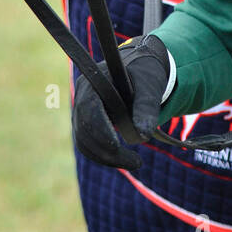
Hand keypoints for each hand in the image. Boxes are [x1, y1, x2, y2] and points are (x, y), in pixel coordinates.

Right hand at [71, 34, 170, 170]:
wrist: (140, 69)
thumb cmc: (145, 74)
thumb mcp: (150, 86)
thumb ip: (146, 106)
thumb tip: (142, 135)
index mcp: (95, 78)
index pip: (89, 107)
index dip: (100, 129)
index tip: (118, 145)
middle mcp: (82, 94)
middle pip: (84, 128)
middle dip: (107, 150)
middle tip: (136, 162)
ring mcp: (80, 109)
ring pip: (83, 140)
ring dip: (106, 157)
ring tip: (135, 162)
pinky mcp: (84, 122)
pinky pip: (87, 144)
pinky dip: (103, 155)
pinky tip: (123, 159)